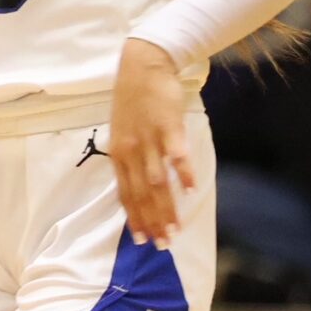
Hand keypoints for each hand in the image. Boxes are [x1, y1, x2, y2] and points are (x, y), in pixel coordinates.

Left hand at [108, 38, 197, 247]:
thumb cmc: (134, 100)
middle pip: (141, 193)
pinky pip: (176, 153)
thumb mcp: (123, 132)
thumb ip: (129, 158)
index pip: (125, 193)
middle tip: (163, 245)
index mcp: (119, 154)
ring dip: (167, 207)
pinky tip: (192, 189)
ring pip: (157, 181)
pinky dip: (183, 172)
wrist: (143, 65)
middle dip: (152, 221)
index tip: (142, 240)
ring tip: (176, 229)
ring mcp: (149, 139)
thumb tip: (138, 185)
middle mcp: (131, 150)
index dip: (134, 217)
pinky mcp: (168, 126)